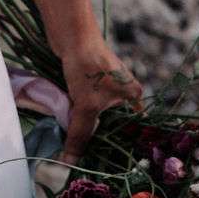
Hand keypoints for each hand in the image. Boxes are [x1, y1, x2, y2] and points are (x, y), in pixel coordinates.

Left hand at [59, 32, 142, 163]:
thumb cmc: (87, 67)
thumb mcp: (86, 105)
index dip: (118, 144)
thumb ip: (79, 134)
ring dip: (83, 125)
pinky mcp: (87, 79)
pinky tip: (65, 126)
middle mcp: (122, 89)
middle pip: (110, 121)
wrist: (70, 34)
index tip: (105, 163)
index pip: (130, 127)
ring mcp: (104, 84)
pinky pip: (83, 103)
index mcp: (133, 94)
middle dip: (97, 137)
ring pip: (94, 113)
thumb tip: (68, 163)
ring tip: (73, 146)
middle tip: (85, 158)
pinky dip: (75, 113)